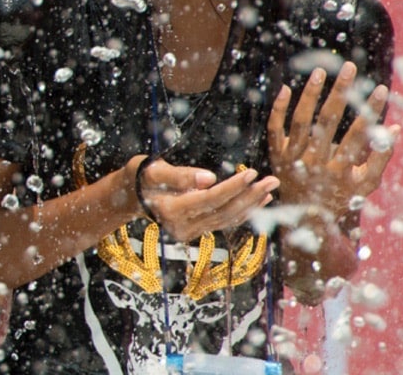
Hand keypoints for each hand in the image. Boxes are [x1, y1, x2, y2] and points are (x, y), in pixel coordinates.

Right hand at [135, 156, 278, 242]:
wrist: (130, 195)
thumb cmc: (141, 176)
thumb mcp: (153, 170)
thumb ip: (179, 176)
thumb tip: (209, 179)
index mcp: (170, 212)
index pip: (209, 199)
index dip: (232, 187)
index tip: (251, 173)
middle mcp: (181, 227)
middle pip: (222, 212)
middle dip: (249, 196)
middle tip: (272, 180)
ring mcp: (189, 232)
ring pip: (226, 219)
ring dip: (250, 204)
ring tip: (270, 188)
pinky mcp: (195, 231)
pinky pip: (223, 221)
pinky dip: (242, 211)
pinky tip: (258, 201)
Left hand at [267, 61, 395, 221]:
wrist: (306, 218)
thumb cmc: (343, 197)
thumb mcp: (367, 183)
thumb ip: (381, 156)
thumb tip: (394, 126)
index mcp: (340, 169)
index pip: (358, 134)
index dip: (370, 111)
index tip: (381, 89)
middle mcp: (314, 162)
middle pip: (327, 121)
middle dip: (341, 92)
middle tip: (349, 67)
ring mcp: (293, 157)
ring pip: (300, 120)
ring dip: (310, 94)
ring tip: (321, 71)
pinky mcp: (277, 153)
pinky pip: (275, 128)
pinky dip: (278, 108)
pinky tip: (286, 88)